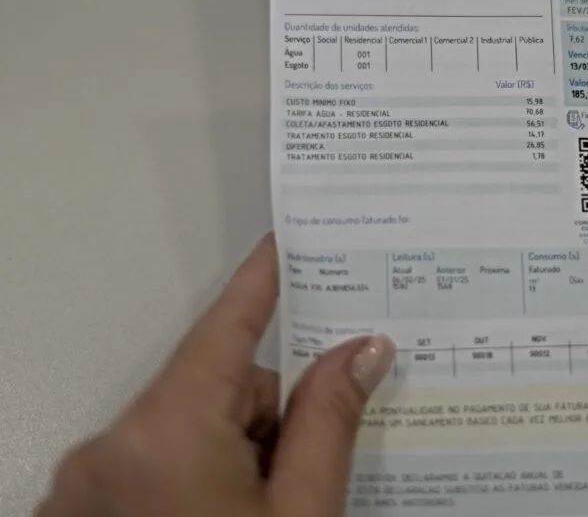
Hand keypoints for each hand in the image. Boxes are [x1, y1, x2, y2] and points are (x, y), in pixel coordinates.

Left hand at [36, 234, 394, 516]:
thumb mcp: (301, 516)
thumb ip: (329, 423)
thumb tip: (361, 352)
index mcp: (165, 436)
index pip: (226, 330)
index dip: (261, 283)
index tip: (281, 243)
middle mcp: (109, 451)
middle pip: (213, 391)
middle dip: (267, 417)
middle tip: (300, 477)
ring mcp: (85, 486)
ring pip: (184, 432)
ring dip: (234, 457)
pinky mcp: (81, 512)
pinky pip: (152, 467)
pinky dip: (196, 480)